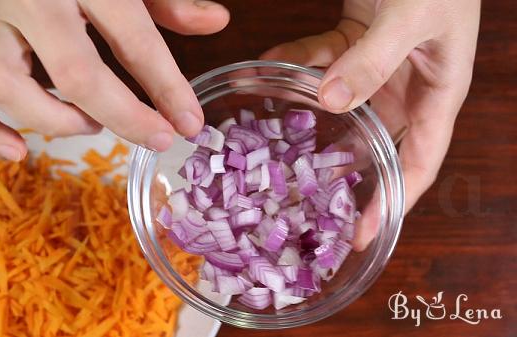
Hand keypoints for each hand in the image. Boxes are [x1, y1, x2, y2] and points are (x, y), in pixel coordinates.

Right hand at [0, 0, 229, 159]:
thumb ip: (169, 1)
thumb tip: (218, 22)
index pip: (133, 39)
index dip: (167, 87)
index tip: (190, 123)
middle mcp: (32, 2)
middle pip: (75, 72)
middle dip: (123, 116)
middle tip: (158, 138)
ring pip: (4, 85)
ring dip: (53, 120)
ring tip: (88, 125)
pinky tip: (18, 150)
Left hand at [261, 0, 479, 249]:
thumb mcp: (411, 18)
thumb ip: (373, 59)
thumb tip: (332, 102)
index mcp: (435, 94)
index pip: (418, 165)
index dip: (392, 203)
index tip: (361, 234)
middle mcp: (406, 86)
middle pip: (373, 143)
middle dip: (340, 170)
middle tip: (302, 197)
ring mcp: (377, 65)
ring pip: (338, 104)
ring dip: (305, 117)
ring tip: (270, 144)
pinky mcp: (354, 41)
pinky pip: (320, 60)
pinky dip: (294, 65)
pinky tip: (264, 69)